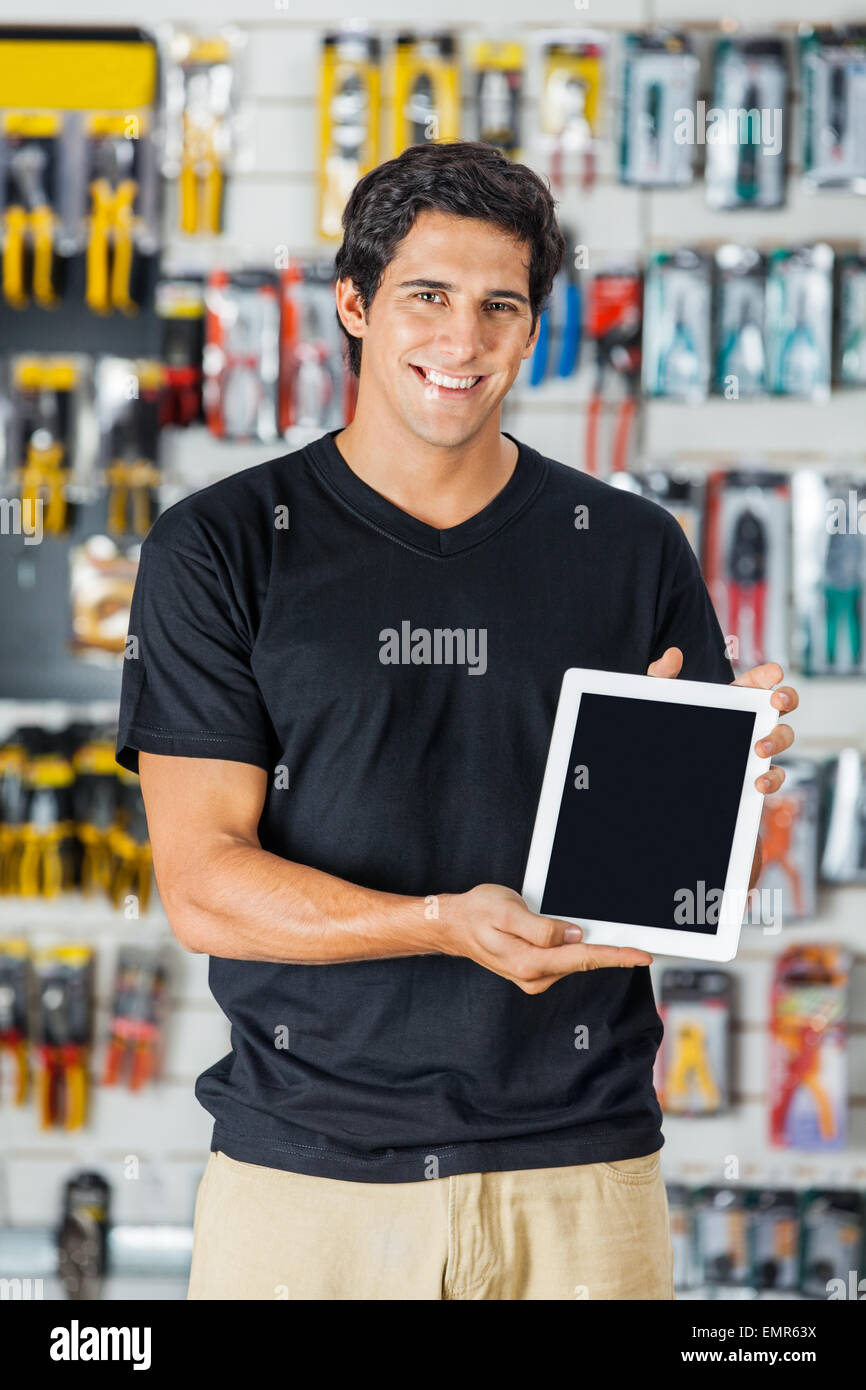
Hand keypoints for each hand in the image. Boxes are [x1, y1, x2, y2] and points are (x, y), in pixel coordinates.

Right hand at [438, 883, 652, 994]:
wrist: (454, 926)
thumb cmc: (477, 912)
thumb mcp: (507, 910)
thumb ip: (541, 927)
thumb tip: (572, 935)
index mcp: (529, 962)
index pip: (583, 959)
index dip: (616, 956)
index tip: (641, 955)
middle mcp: (534, 976)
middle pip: (584, 962)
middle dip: (612, 954)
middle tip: (641, 946)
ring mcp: (533, 977)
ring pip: (574, 962)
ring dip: (593, 950)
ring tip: (608, 938)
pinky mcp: (534, 973)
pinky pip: (563, 962)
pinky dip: (577, 951)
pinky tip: (578, 940)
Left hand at [647, 648, 798, 889]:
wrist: (660, 790)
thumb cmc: (666, 738)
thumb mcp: (658, 706)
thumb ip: (660, 679)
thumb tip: (671, 656)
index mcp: (729, 703)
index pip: (754, 683)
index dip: (767, 675)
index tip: (772, 672)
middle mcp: (746, 726)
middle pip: (779, 708)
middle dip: (785, 700)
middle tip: (775, 701)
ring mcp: (752, 753)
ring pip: (782, 740)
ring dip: (778, 740)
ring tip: (761, 747)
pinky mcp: (751, 780)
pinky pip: (773, 778)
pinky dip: (772, 780)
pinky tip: (758, 782)